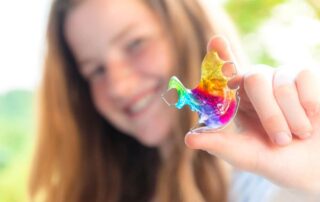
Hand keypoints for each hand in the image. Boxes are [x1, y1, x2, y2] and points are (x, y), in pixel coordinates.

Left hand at [185, 36, 319, 192]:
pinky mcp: (303, 76)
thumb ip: (218, 144)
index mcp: (236, 98)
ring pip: (280, 85)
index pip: (224, 70)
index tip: (216, 41)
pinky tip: (311, 119)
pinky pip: (304, 79)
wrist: (310, 166)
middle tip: (280, 141)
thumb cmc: (275, 159)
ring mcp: (278, 77)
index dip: (220, 54)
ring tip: (297, 135)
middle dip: (269, 114)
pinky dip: (308, 106)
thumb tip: (188, 138)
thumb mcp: (244, 154)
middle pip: (253, 79)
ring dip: (290, 118)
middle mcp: (254, 83)